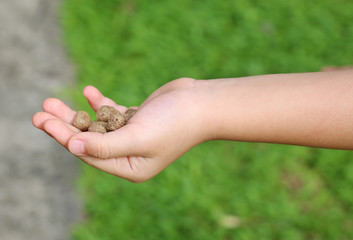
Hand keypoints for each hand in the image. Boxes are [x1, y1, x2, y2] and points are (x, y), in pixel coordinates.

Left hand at [32, 78, 209, 181]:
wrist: (201, 104)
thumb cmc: (174, 123)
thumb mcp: (137, 137)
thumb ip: (105, 146)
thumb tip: (72, 146)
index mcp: (130, 167)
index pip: (90, 154)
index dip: (64, 138)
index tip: (44, 122)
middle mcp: (129, 154)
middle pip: (89, 139)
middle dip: (64, 125)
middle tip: (41, 110)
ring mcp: (133, 135)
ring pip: (97, 125)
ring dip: (76, 113)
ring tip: (51, 101)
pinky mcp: (137, 118)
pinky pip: (112, 112)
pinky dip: (100, 102)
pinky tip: (89, 91)